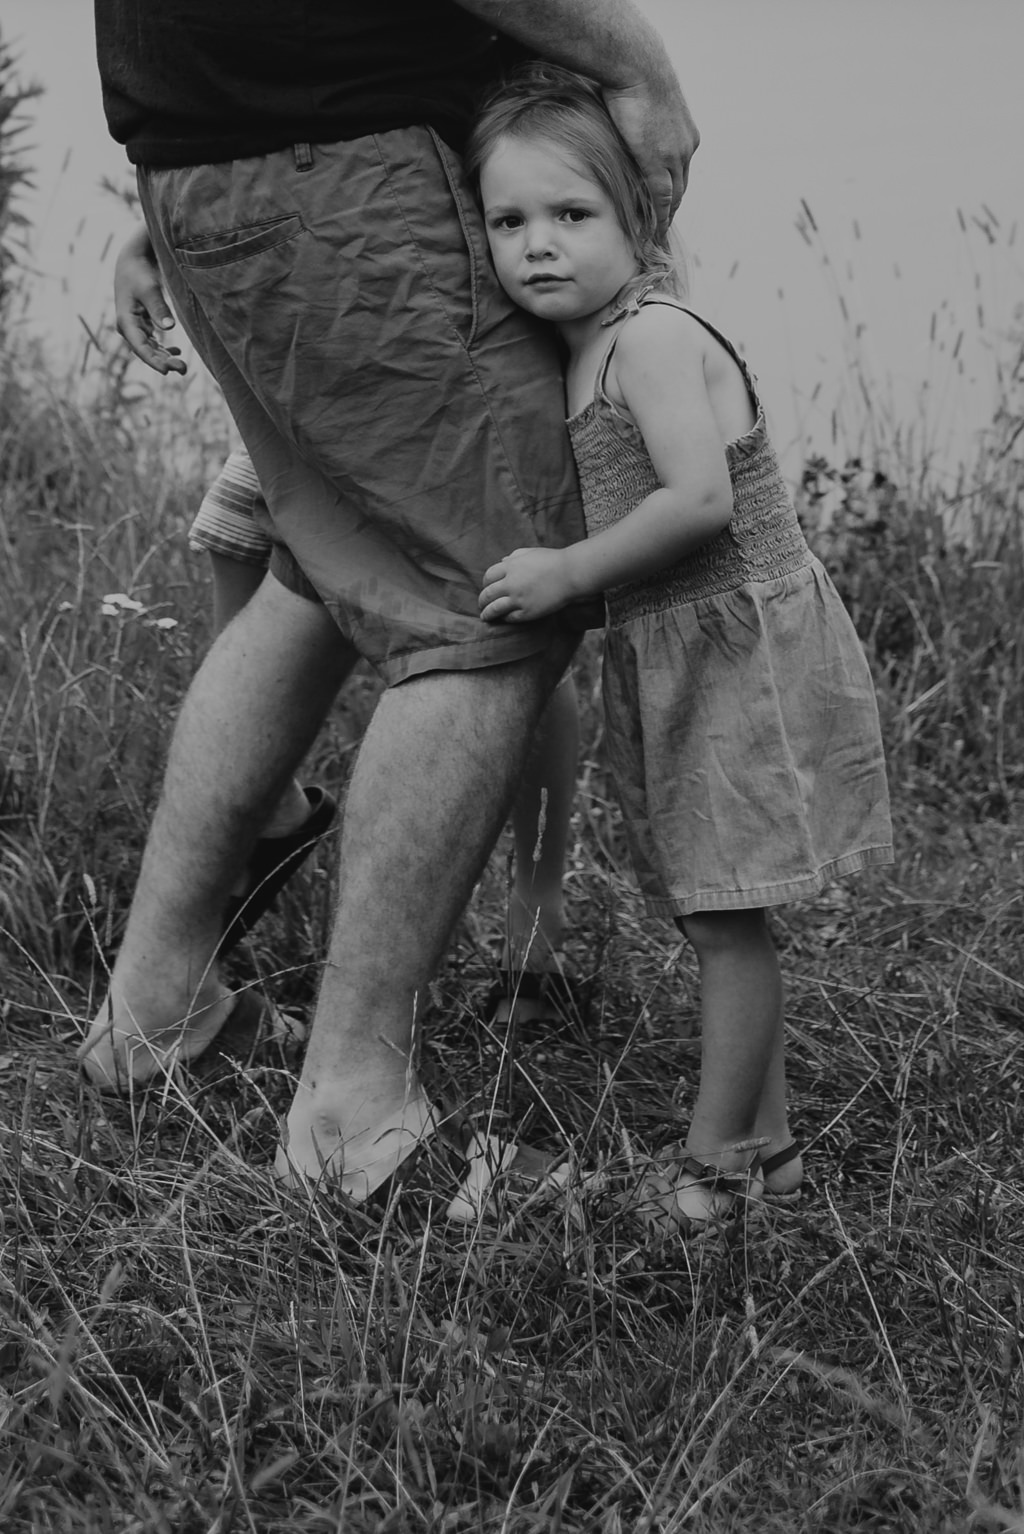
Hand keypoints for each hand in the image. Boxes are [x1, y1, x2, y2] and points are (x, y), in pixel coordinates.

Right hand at [114, 224, 186, 375]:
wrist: (134, 259)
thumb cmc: (140, 271)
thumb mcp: (149, 289)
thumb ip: (159, 308)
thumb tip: (169, 328)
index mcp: (125, 320)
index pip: (139, 347)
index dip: (154, 361)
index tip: (168, 371)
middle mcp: (127, 326)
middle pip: (145, 351)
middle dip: (163, 361)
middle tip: (183, 369)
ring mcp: (134, 325)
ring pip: (149, 348)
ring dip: (164, 357)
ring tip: (182, 365)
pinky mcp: (142, 322)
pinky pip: (152, 341)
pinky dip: (163, 348)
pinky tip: (176, 352)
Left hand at [479, 547, 575, 622]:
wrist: (571, 574)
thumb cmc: (553, 561)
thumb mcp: (531, 553)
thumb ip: (515, 556)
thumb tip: (503, 560)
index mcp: (510, 566)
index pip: (488, 577)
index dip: (485, 584)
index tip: (487, 588)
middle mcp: (511, 583)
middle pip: (487, 594)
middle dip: (482, 601)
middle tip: (481, 605)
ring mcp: (518, 598)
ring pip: (494, 609)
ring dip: (487, 614)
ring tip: (485, 617)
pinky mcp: (528, 612)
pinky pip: (510, 618)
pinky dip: (504, 618)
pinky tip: (504, 618)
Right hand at [603, 76, 698, 235]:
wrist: (637, 67)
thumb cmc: (634, 75)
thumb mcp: (644, 103)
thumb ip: (639, 122)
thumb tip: (621, 122)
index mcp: (686, 134)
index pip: (681, 171)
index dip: (674, 190)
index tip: (667, 204)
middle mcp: (686, 148)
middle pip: (681, 187)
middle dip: (672, 207)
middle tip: (661, 226)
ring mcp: (674, 157)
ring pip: (673, 196)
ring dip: (666, 217)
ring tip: (656, 234)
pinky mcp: (658, 163)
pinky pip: (661, 199)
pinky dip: (659, 217)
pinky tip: (654, 232)